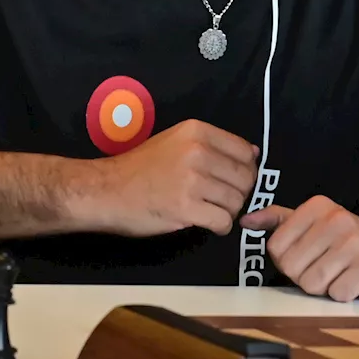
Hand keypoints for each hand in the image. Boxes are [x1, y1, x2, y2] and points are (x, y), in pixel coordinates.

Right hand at [86, 119, 258, 236]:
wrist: (105, 190)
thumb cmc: (139, 168)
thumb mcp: (175, 141)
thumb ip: (212, 144)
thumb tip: (252, 154)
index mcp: (197, 131)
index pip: (245, 151)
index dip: (246, 169)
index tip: (234, 180)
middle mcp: (198, 152)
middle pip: (245, 178)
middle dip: (239, 193)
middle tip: (222, 200)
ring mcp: (192, 180)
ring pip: (236, 201)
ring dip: (229, 211)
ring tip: (211, 211)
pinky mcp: (186, 208)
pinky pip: (223, 221)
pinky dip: (220, 227)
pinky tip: (207, 223)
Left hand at [240, 196, 358, 301]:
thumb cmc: (352, 242)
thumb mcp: (317, 223)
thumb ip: (280, 220)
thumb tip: (245, 220)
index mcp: (318, 207)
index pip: (275, 247)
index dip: (288, 260)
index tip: (309, 255)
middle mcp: (335, 219)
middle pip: (291, 268)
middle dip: (306, 276)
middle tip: (328, 267)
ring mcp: (354, 242)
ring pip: (312, 284)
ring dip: (325, 287)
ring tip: (341, 273)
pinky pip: (336, 294)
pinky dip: (344, 295)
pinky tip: (356, 281)